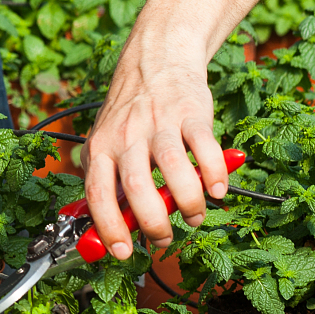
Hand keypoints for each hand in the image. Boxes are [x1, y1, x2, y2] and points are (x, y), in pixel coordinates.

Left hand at [82, 30, 229, 258]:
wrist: (156, 61)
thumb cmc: (130, 114)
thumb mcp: (106, 144)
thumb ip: (110, 182)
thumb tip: (115, 231)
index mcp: (100, 147)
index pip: (97, 193)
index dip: (109, 227)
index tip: (123, 253)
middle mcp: (126, 136)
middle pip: (135, 187)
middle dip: (153, 223)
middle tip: (164, 238)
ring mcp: (158, 123)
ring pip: (172, 169)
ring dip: (187, 203)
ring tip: (194, 216)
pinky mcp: (190, 113)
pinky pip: (204, 148)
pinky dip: (214, 174)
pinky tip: (217, 189)